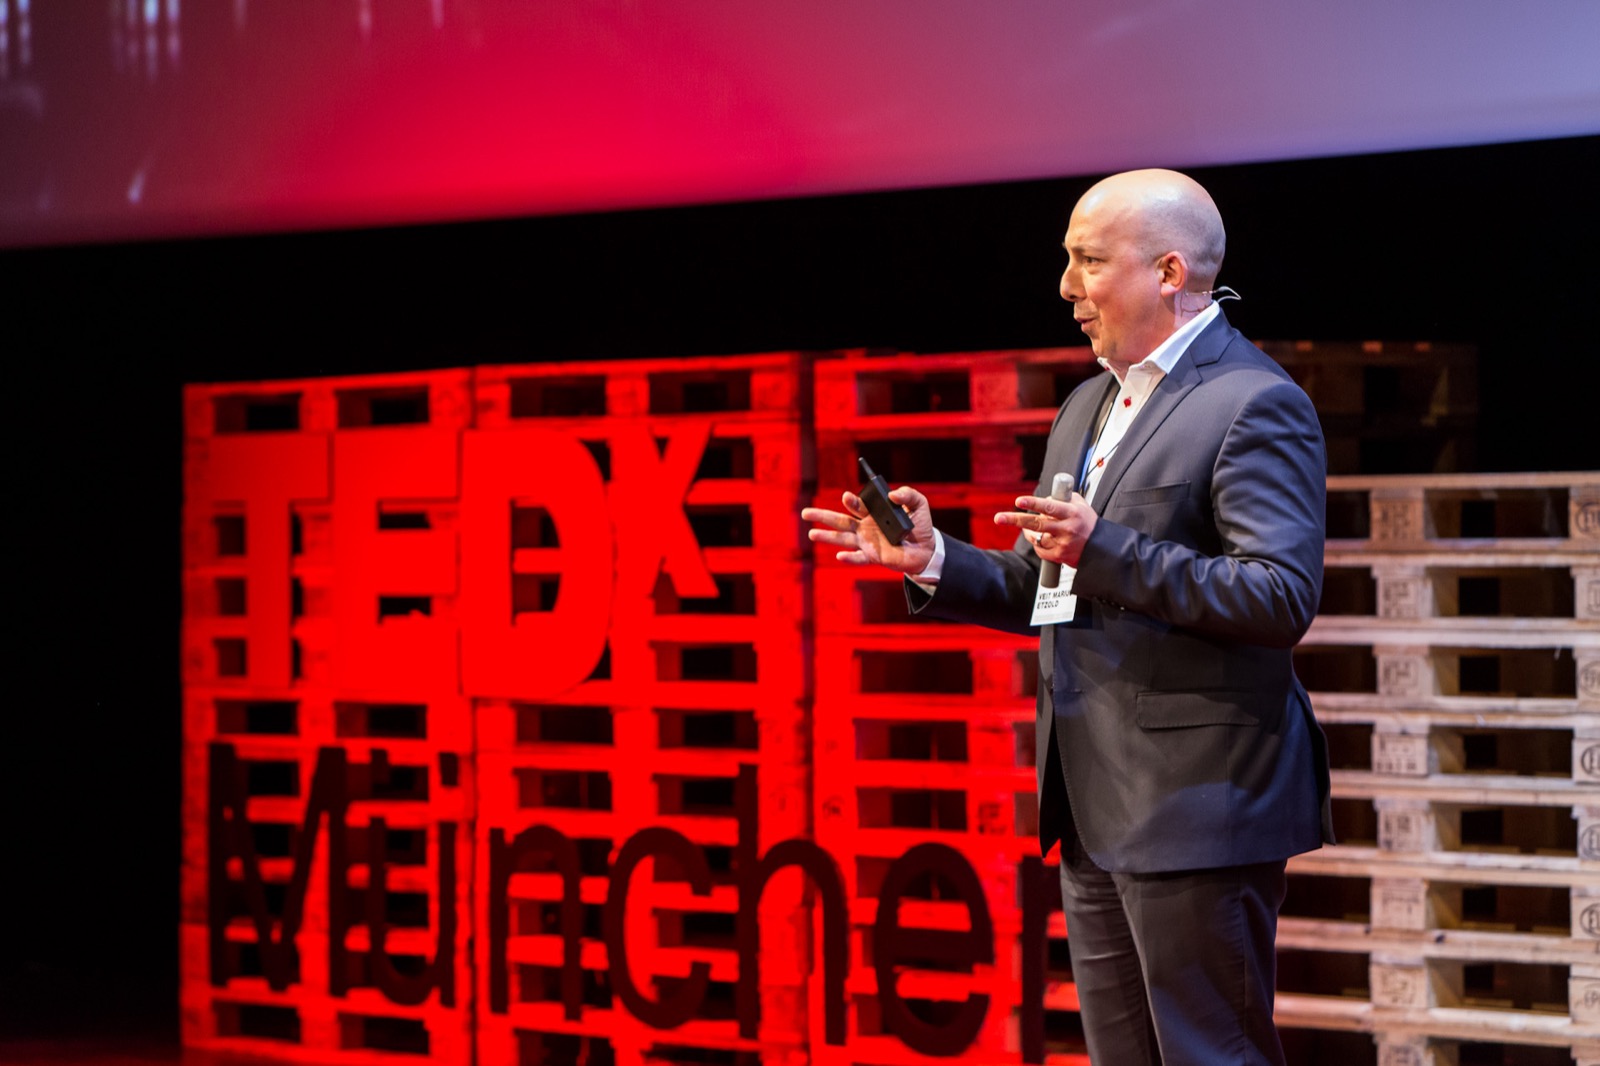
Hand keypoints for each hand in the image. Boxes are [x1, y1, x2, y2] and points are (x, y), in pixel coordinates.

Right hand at [803, 485, 934, 573]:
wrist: (926, 549)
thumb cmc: (920, 525)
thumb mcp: (919, 504)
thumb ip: (908, 495)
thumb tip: (893, 495)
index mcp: (873, 512)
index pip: (857, 505)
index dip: (851, 501)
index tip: (847, 497)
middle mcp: (866, 527)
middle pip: (841, 520)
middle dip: (823, 516)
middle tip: (805, 513)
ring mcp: (867, 542)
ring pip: (843, 539)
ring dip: (827, 536)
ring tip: (811, 534)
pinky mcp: (873, 557)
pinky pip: (858, 558)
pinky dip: (849, 558)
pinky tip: (839, 556)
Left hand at [996, 492, 1095, 567]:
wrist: (1100, 548)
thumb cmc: (1088, 523)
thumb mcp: (1080, 505)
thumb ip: (1063, 498)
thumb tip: (1045, 497)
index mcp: (1071, 513)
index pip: (1050, 507)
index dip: (1033, 503)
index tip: (1019, 501)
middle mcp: (1066, 528)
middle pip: (1036, 524)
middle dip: (1015, 520)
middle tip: (999, 518)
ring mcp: (1062, 543)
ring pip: (1035, 537)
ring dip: (1027, 531)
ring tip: (1027, 527)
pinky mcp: (1059, 556)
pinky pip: (1039, 548)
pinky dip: (1036, 543)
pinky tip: (1042, 539)